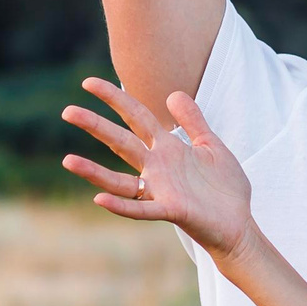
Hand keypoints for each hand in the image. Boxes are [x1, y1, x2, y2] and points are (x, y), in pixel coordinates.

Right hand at [60, 78, 257, 256]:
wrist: (239, 223)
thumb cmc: (224, 187)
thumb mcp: (211, 145)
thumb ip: (192, 121)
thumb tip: (174, 93)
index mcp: (168, 148)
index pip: (136, 116)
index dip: (115, 98)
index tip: (88, 82)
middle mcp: (158, 168)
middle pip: (122, 142)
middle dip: (96, 126)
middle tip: (67, 111)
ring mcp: (162, 190)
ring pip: (120, 180)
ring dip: (94, 172)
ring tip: (68, 161)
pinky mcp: (172, 211)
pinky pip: (142, 209)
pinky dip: (121, 206)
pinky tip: (99, 199)